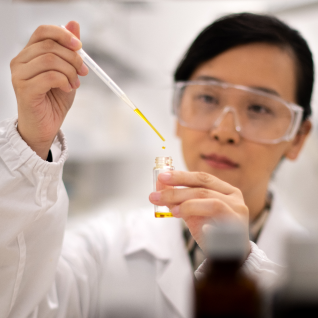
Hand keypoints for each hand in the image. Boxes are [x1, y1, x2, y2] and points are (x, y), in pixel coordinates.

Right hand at [10, 21, 88, 158]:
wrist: (46, 126)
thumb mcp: (67, 73)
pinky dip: (65, 81)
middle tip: (83, 72)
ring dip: (70, 72)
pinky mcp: (24, 89)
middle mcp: (20, 61)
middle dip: (73, 58)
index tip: (80, 47)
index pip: (43, 31)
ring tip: (74, 84)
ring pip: (50, 60)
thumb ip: (69, 51)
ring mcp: (20, 75)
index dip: (64, 35)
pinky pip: (50, 76)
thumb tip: (74, 24)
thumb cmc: (54, 100)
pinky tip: (67, 89)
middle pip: (50, 45)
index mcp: (30, 54)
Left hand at [149, 171, 249, 255]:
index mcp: (225, 189)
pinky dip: (212, 228)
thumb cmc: (211, 228)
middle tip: (157, 196)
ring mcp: (238, 215)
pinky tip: (204, 230)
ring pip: (214, 204)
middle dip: (177, 191)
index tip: (161, 177)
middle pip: (204, 190)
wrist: (228, 254)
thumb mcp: (192, 211)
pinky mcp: (239, 233)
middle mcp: (234, 199)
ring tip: (173, 211)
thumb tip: (159, 186)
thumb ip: (179, 199)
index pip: (202, 178)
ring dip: (189, 206)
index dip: (181, 176)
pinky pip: (225, 227)